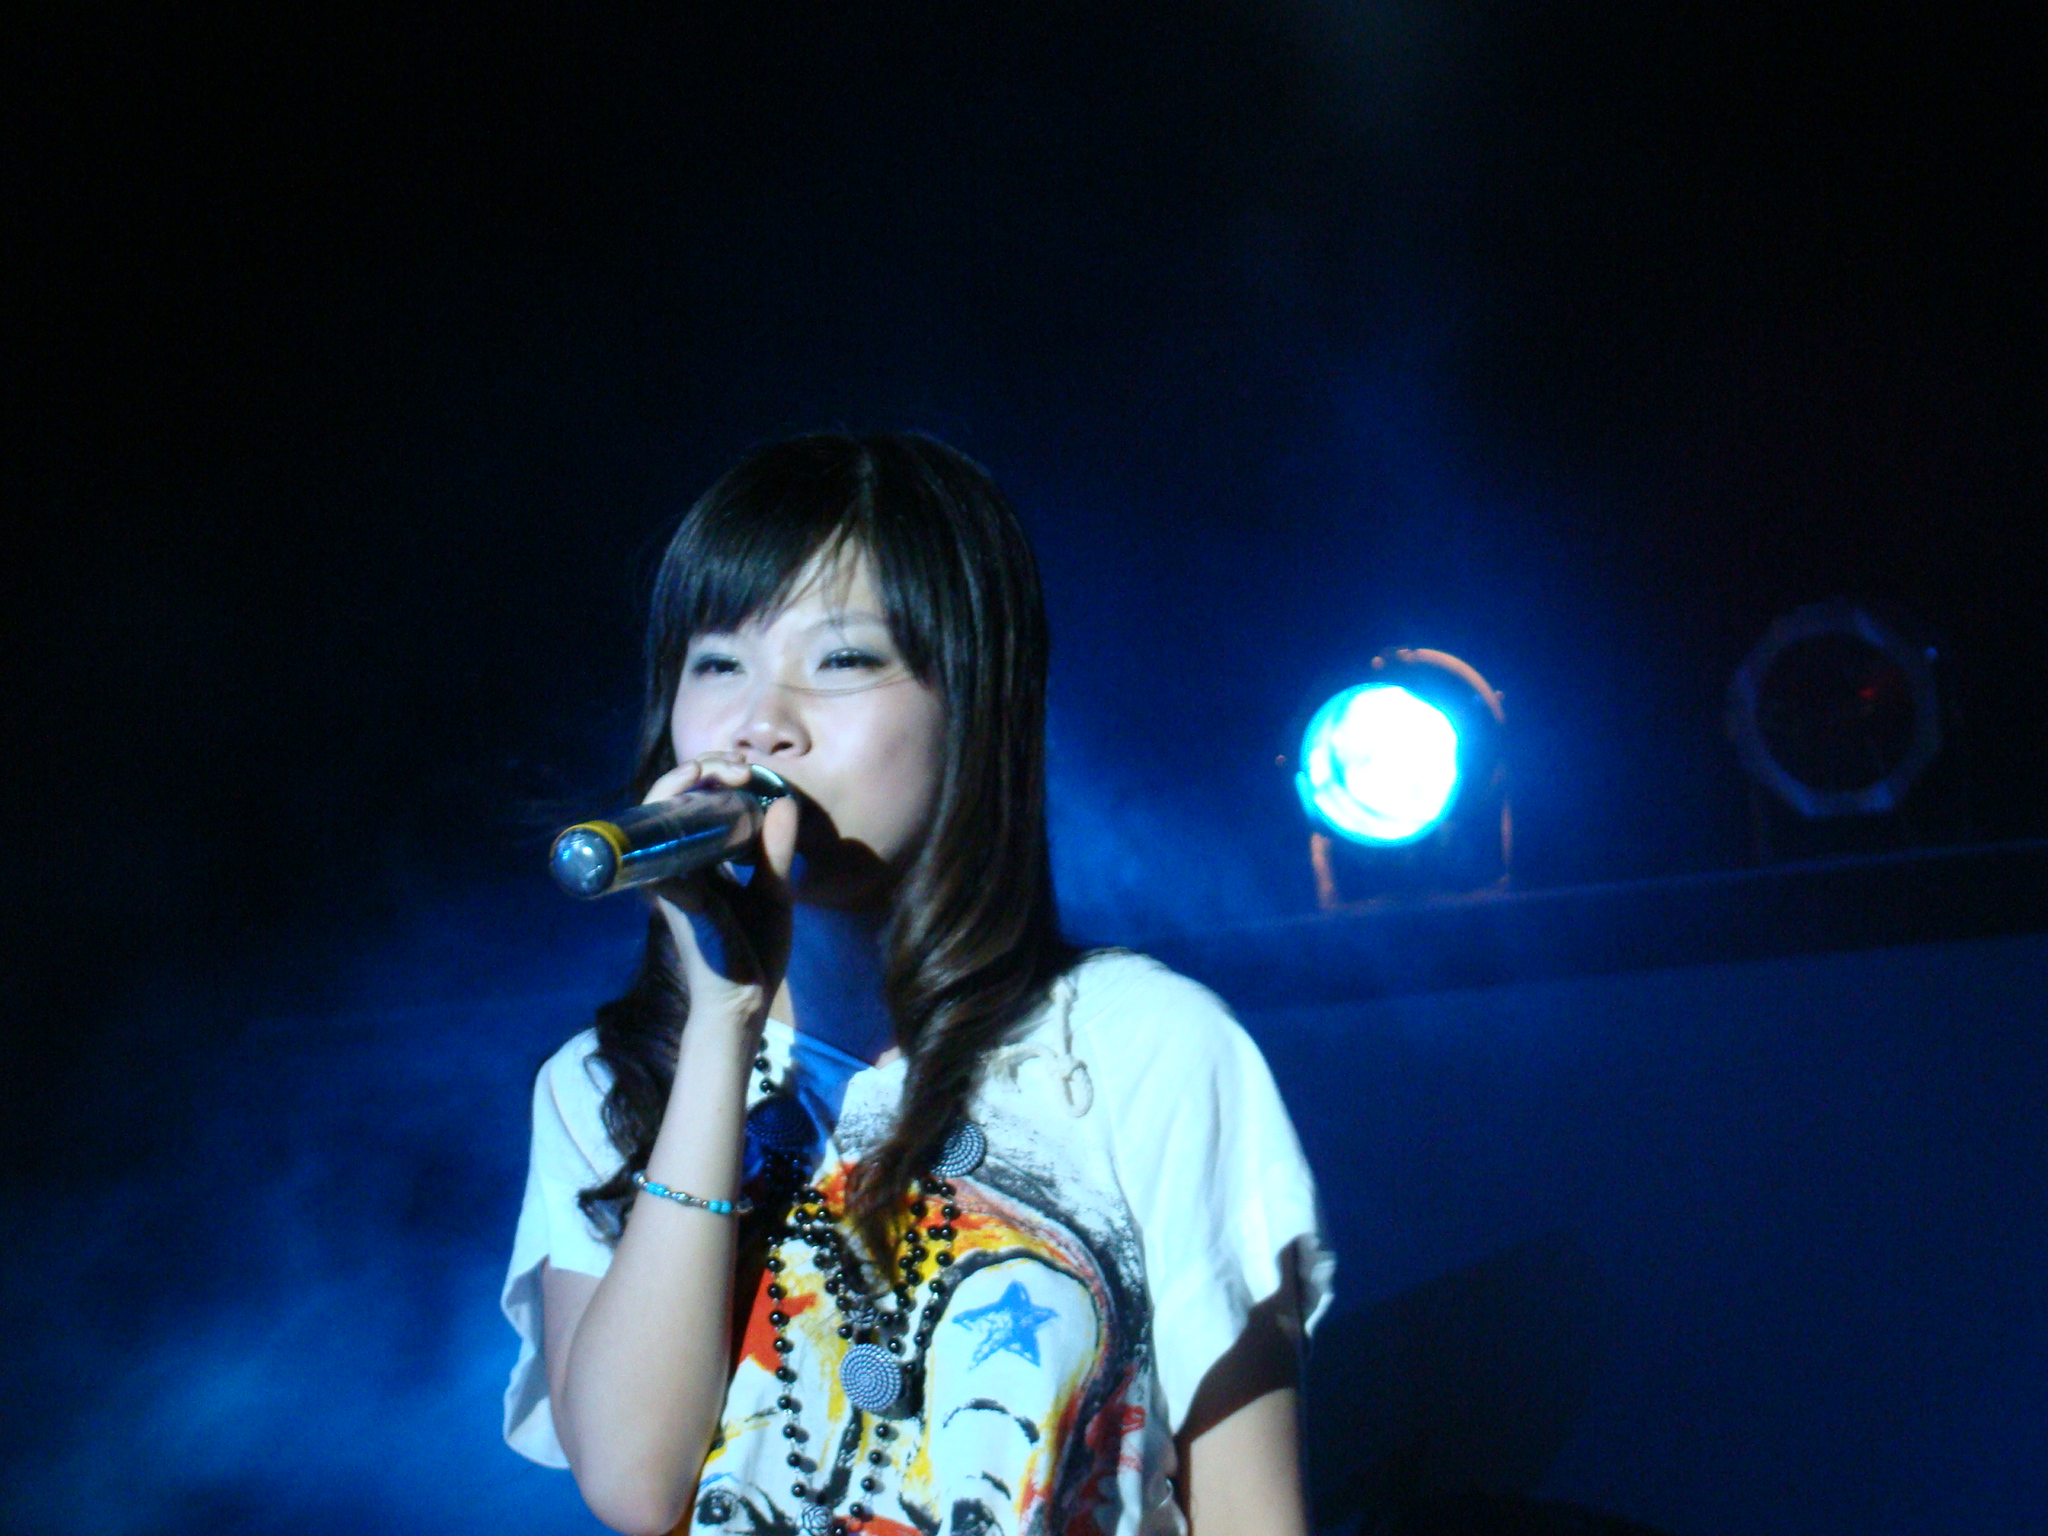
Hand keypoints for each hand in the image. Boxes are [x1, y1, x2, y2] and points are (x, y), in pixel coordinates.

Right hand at [641, 753, 799, 1032]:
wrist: (746, 1000)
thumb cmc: (756, 950)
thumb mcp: (775, 892)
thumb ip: (776, 851)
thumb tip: (784, 804)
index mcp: (703, 862)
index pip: (695, 806)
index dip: (715, 777)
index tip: (748, 770)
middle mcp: (680, 864)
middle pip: (672, 798)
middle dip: (703, 768)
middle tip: (738, 766)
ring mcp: (671, 876)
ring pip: (659, 812)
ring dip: (685, 780)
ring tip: (720, 770)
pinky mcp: (673, 892)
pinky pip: (658, 844)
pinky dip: (672, 810)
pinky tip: (697, 794)